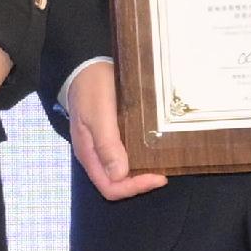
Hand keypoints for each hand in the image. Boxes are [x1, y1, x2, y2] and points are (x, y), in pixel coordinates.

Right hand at [61, 61, 167, 200]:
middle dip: (140, 182)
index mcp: (89, 154)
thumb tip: (119, 175)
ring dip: (141, 171)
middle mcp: (95, 154)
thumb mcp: (98, 115)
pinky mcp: (111, 133)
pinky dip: (140, 156)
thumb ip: (107, 144)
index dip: (133, 188)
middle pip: (117, 183)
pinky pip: (126, 154)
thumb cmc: (91, 88)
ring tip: (161, 162)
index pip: (110, 187)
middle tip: (163, 171)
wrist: (87, 63)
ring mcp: (103, 144)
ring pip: (122, 170)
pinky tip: (152, 148)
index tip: (157, 176)